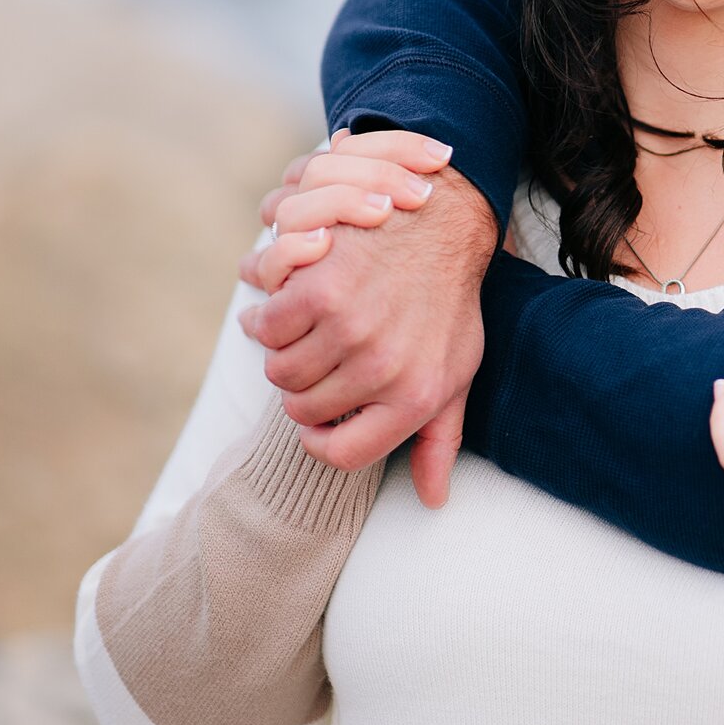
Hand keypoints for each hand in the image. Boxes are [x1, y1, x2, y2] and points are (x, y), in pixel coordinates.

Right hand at [240, 152, 497, 509]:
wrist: (442, 223)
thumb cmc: (446, 305)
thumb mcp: (456, 373)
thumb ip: (440, 440)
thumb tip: (432, 501)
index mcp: (415, 398)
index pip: (341, 454)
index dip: (320, 441)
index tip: (317, 422)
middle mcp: (383, 369)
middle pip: (301, 409)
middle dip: (303, 389)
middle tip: (315, 358)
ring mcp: (351, 330)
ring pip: (279, 370)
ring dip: (283, 351)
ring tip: (304, 328)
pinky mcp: (319, 290)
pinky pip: (267, 326)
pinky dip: (270, 315)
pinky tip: (291, 299)